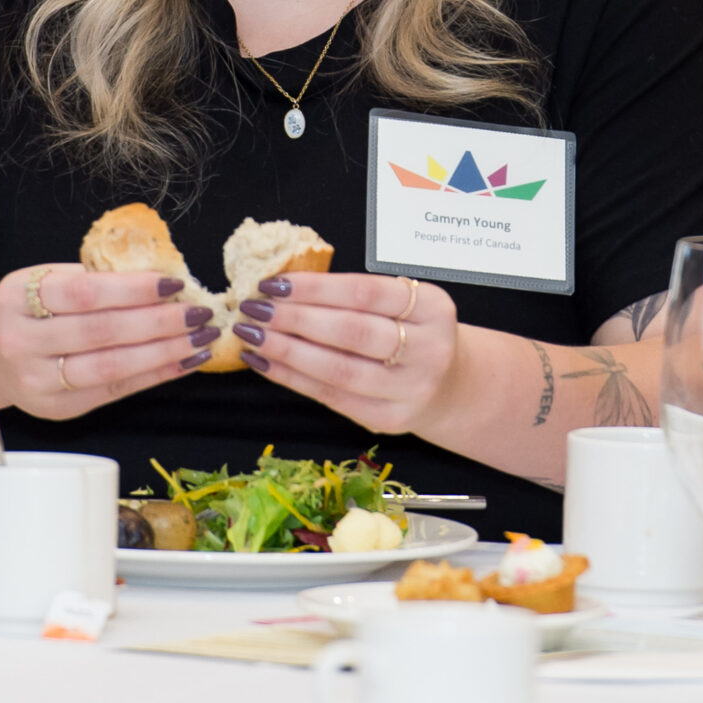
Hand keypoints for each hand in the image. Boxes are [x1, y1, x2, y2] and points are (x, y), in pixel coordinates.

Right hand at [0, 265, 213, 420]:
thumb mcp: (44, 280)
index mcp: (18, 298)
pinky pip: (114, 392)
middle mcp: (22, 342)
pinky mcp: (57, 409)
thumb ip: (92, 278)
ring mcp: (37, 381)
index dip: (133, 289)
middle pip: (101, 333)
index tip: (174, 284)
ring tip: (200, 338)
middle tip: (200, 313)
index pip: (83, 293)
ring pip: (110, 368)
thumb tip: (161, 281)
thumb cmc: (28, 309)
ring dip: (164, 353)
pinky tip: (183, 361)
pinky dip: (154, 375)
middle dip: (159, 323)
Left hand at [231, 271, 459, 436]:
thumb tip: (282, 287)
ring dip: (286, 352)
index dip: (314, 287)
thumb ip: (357, 295)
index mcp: (432, 307)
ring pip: (338, 370)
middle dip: (294, 319)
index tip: (273, 282)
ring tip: (252, 336)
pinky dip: (292, 379)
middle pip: (351, 332)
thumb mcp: (405, 303)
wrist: (451, 385)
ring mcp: (410, 389)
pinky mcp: (388, 419)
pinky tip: (265, 364)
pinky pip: (331, 397)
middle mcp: (428, 349)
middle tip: (253, 308)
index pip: (364, 291)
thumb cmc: (414, 333)